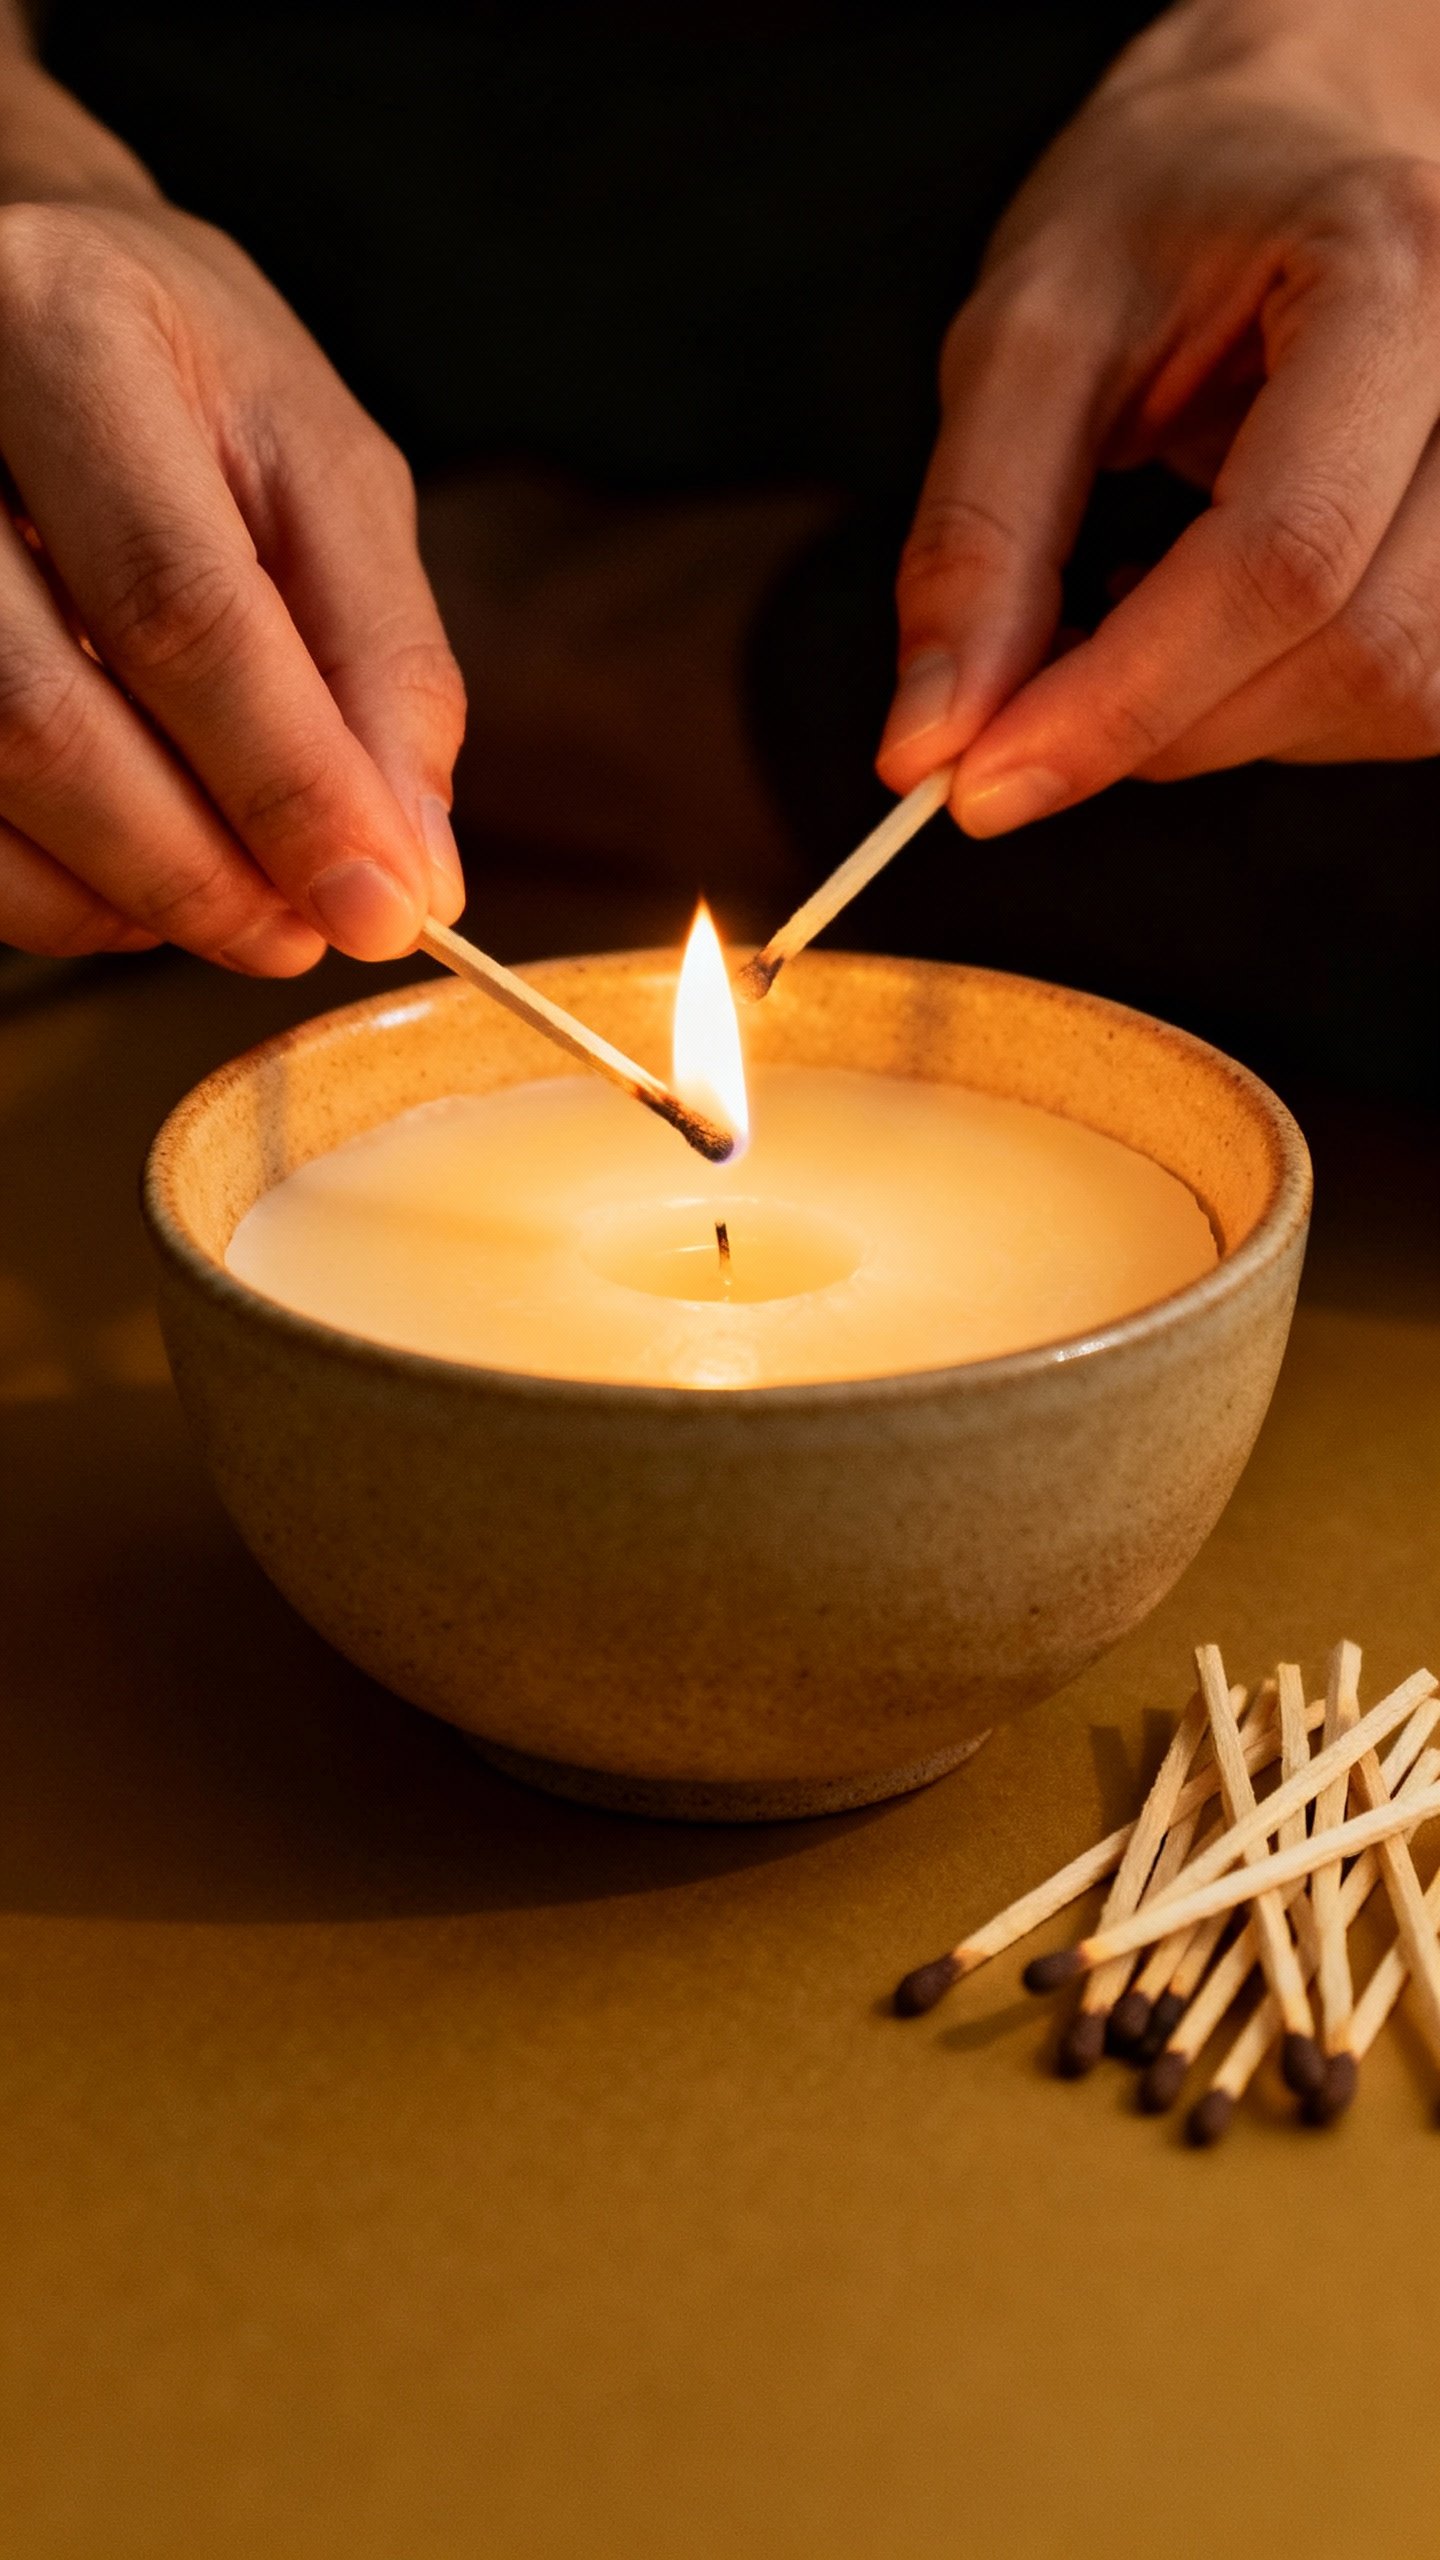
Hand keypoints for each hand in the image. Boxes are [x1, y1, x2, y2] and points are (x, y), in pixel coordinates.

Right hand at [0, 70, 464, 967]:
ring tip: (239, 908)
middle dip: (198, 869)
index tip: (378, 908)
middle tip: (303, 936)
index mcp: (69, 332)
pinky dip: (46, 892)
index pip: (178, 606)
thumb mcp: (324, 472)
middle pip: (44, 715)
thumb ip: (381, 663)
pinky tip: (128, 878)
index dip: (287, 784)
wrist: (19, 304)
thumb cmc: (187, 384)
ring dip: (123, 895)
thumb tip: (410, 874)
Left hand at [877, 0, 1439, 833]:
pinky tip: (1212, 620)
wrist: (1280, 148)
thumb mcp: (1027, 334)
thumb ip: (977, 540)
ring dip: (1223, 719)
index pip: (1281, 561)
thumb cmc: (1162, 210)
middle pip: (1351, 651)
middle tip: (1029, 694)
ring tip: (1131, 611)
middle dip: (1161, 722)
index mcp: (1394, 277)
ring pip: (1393, 696)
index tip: (982, 785)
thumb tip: (934, 740)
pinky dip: (1278, 703)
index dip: (1124, 702)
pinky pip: (1409, 698)